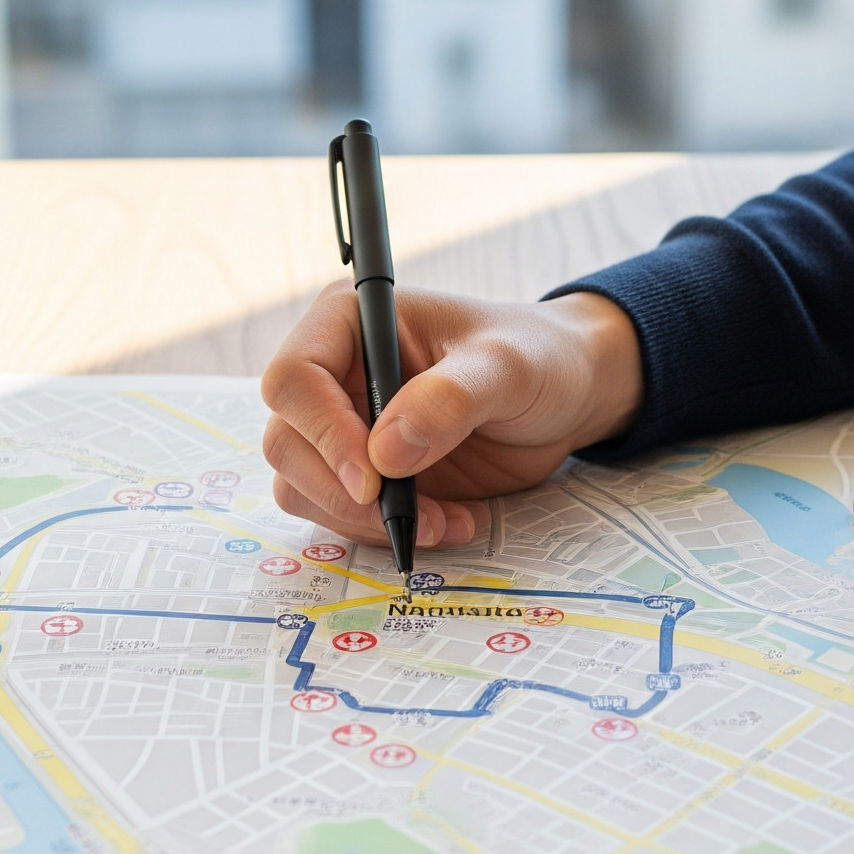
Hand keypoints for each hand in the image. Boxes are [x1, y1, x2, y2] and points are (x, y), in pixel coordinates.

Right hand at [258, 286, 642, 553]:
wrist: (566, 393)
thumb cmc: (536, 357)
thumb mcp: (506, 367)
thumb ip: (450, 399)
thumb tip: (385, 452)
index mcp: (350, 321)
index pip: (293, 378)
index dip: (322, 433)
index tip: (373, 479)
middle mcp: (334, 373)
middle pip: (287, 442)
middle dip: (342, 491)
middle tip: (410, 514)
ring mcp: (346, 427)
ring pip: (303, 486)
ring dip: (364, 520)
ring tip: (442, 521)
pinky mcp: (366, 473)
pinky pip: (341, 515)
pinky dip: (385, 531)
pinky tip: (449, 522)